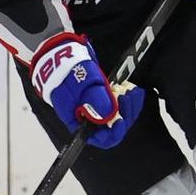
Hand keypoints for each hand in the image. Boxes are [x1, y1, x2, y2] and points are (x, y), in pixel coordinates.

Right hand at [30, 33, 144, 149]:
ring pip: (120, 116)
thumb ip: (95, 100)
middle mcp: (90, 119)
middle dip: (125, 113)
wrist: (62, 56)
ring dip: (129, 105)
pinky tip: (133, 90)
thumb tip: (109, 116)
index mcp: (80, 122)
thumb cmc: (67, 72)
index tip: (122, 119)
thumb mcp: (80, 85)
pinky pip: (121, 106)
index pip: (101, 138)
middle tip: (126, 96)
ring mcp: (97, 109)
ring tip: (129, 89)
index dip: (115, 132)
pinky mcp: (104, 99)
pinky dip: (129, 99)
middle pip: (115, 127)